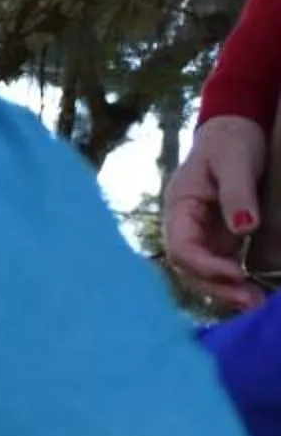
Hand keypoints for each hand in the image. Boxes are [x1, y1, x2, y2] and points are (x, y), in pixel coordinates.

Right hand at [163, 115, 269, 310]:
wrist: (237, 130)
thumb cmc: (233, 141)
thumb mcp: (236, 161)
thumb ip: (237, 193)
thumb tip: (245, 228)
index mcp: (179, 206)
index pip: (181, 247)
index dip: (206, 265)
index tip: (237, 273)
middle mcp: (185, 225)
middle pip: (190, 268)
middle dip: (218, 287)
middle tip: (251, 302)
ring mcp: (202, 233)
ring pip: (204, 273)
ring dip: (227, 291)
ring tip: (257, 305)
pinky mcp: (219, 238)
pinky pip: (222, 266)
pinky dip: (236, 282)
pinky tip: (256, 292)